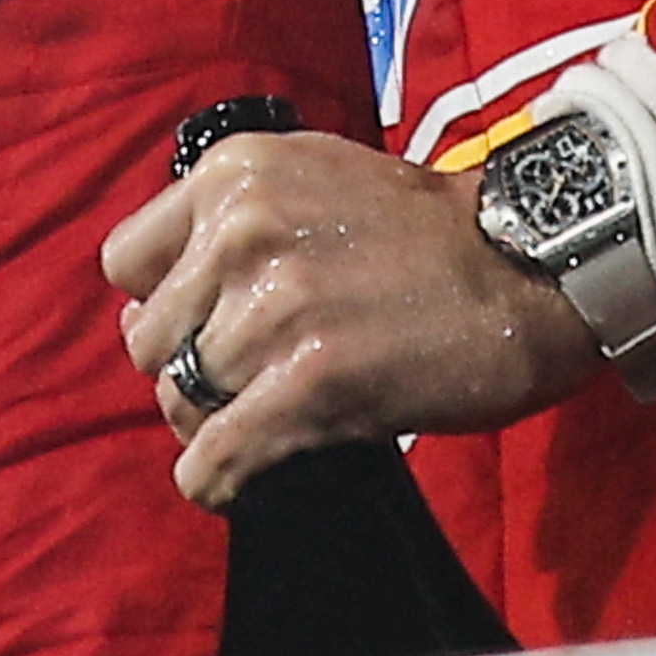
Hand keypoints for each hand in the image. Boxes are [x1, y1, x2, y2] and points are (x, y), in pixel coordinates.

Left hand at [103, 130, 596, 507]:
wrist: (531, 270)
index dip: (161, 303)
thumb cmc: (426, 235)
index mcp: (233, 174)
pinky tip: (242, 480)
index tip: (204, 324)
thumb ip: (232, 222)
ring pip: (178, 401)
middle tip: (247, 383)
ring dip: (214, 426)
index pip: (124, 262)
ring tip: (265, 423)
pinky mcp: (309, 383)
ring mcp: (274, 308)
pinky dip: (219, 480)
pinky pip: (216, 457)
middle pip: (147, 341)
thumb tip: (153, 306)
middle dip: (188, 369)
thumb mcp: (313, 178)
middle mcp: (241, 231)